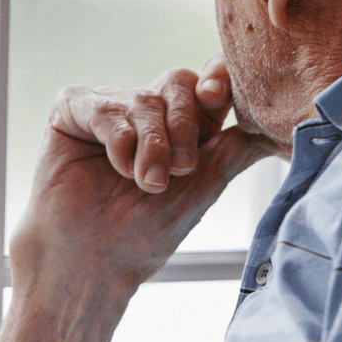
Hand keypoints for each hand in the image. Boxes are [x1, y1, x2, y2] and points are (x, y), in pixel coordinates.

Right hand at [12, 56, 276, 294]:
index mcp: (180, 124)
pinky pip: (103, 106)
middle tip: (181, 169)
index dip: (217, 78)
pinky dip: (118, 140)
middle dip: (184, 125)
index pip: (205, 82)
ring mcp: (108, 108)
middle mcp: (145, 110)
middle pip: (179, 83)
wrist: (93, 262)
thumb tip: (271, 128)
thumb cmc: (145, 234)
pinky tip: (119, 169)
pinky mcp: (71, 111)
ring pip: (144, 99)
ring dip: (152, 145)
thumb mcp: (203, 186)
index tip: (218, 96)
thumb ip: (234, 149)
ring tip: (149, 183)